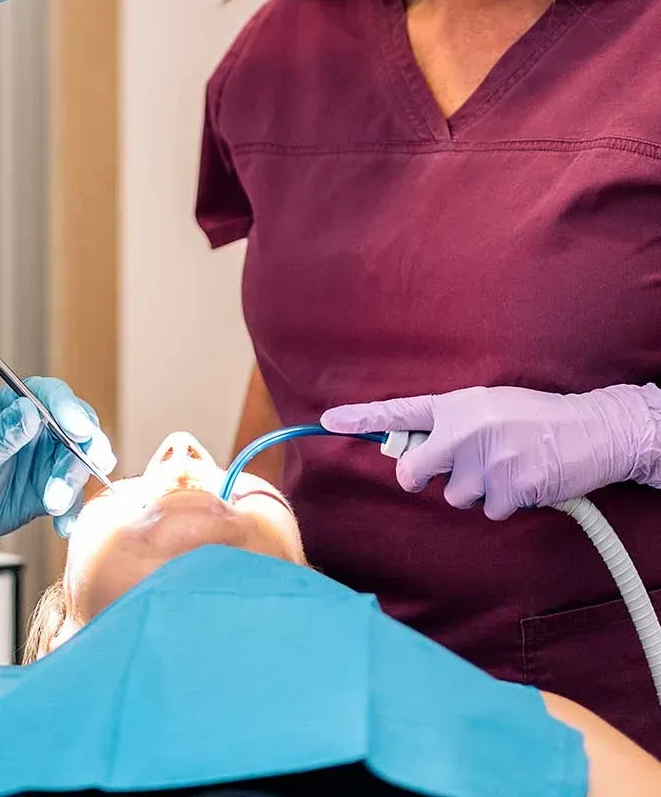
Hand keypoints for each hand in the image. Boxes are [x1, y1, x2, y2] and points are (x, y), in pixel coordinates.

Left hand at [0, 378, 116, 542]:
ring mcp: (49, 461)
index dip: (70, 410)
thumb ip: (1, 433)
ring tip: (53, 503)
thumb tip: (29, 411)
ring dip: (73, 484)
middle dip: (89, 447)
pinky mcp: (53, 490)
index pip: (52, 397)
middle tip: (93, 464)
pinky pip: (74, 499)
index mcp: (18, 407)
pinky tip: (64, 524)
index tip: (78, 430)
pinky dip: (73, 512)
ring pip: (79, 465)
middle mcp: (41, 430)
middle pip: (80, 429)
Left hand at [322, 384, 660, 520]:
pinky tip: (524, 481)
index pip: (399, 411)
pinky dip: (505, 504)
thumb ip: (450, 426)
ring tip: (506, 466)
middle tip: (451, 469)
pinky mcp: (507, 489)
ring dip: (476, 491)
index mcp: (456, 406)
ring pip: (454, 497)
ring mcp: (485, 462)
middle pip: (413, 472)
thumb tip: (414, 452)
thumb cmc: (535, 418)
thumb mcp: (487, 407)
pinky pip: (488, 512)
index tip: (327, 419)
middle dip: (424, 479)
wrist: (590, 430)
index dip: (361, 418)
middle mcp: (463, 431)